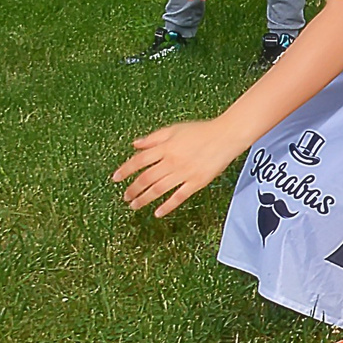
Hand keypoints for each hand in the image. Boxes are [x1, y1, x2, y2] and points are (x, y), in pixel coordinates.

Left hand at [115, 118, 245, 217]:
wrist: (227, 135)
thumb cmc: (202, 130)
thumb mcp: (174, 129)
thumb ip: (154, 138)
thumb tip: (135, 145)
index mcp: (165, 147)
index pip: (138, 161)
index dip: (125, 170)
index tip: (115, 179)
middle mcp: (172, 161)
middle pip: (146, 178)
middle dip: (133, 189)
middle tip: (125, 197)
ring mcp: (184, 173)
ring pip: (158, 190)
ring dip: (144, 199)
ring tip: (135, 206)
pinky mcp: (197, 182)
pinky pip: (179, 197)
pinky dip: (167, 206)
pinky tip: (158, 213)